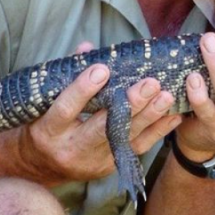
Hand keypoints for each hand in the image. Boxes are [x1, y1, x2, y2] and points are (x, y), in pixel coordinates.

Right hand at [17, 42, 180, 183]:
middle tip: (151, 83)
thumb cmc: (45, 124)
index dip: (83, 89)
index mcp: (50, 130)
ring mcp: (93, 161)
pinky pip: (137, 149)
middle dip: (129, 104)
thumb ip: (67, 74)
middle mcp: (72, 148)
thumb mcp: (45, 102)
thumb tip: (88, 47)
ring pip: (124, 138)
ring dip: (149, 116)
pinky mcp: (110, 167)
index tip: (102, 69)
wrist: (41, 167)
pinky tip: (174, 116)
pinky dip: (157, 132)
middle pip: (102, 126)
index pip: (66, 108)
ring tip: (167, 96)